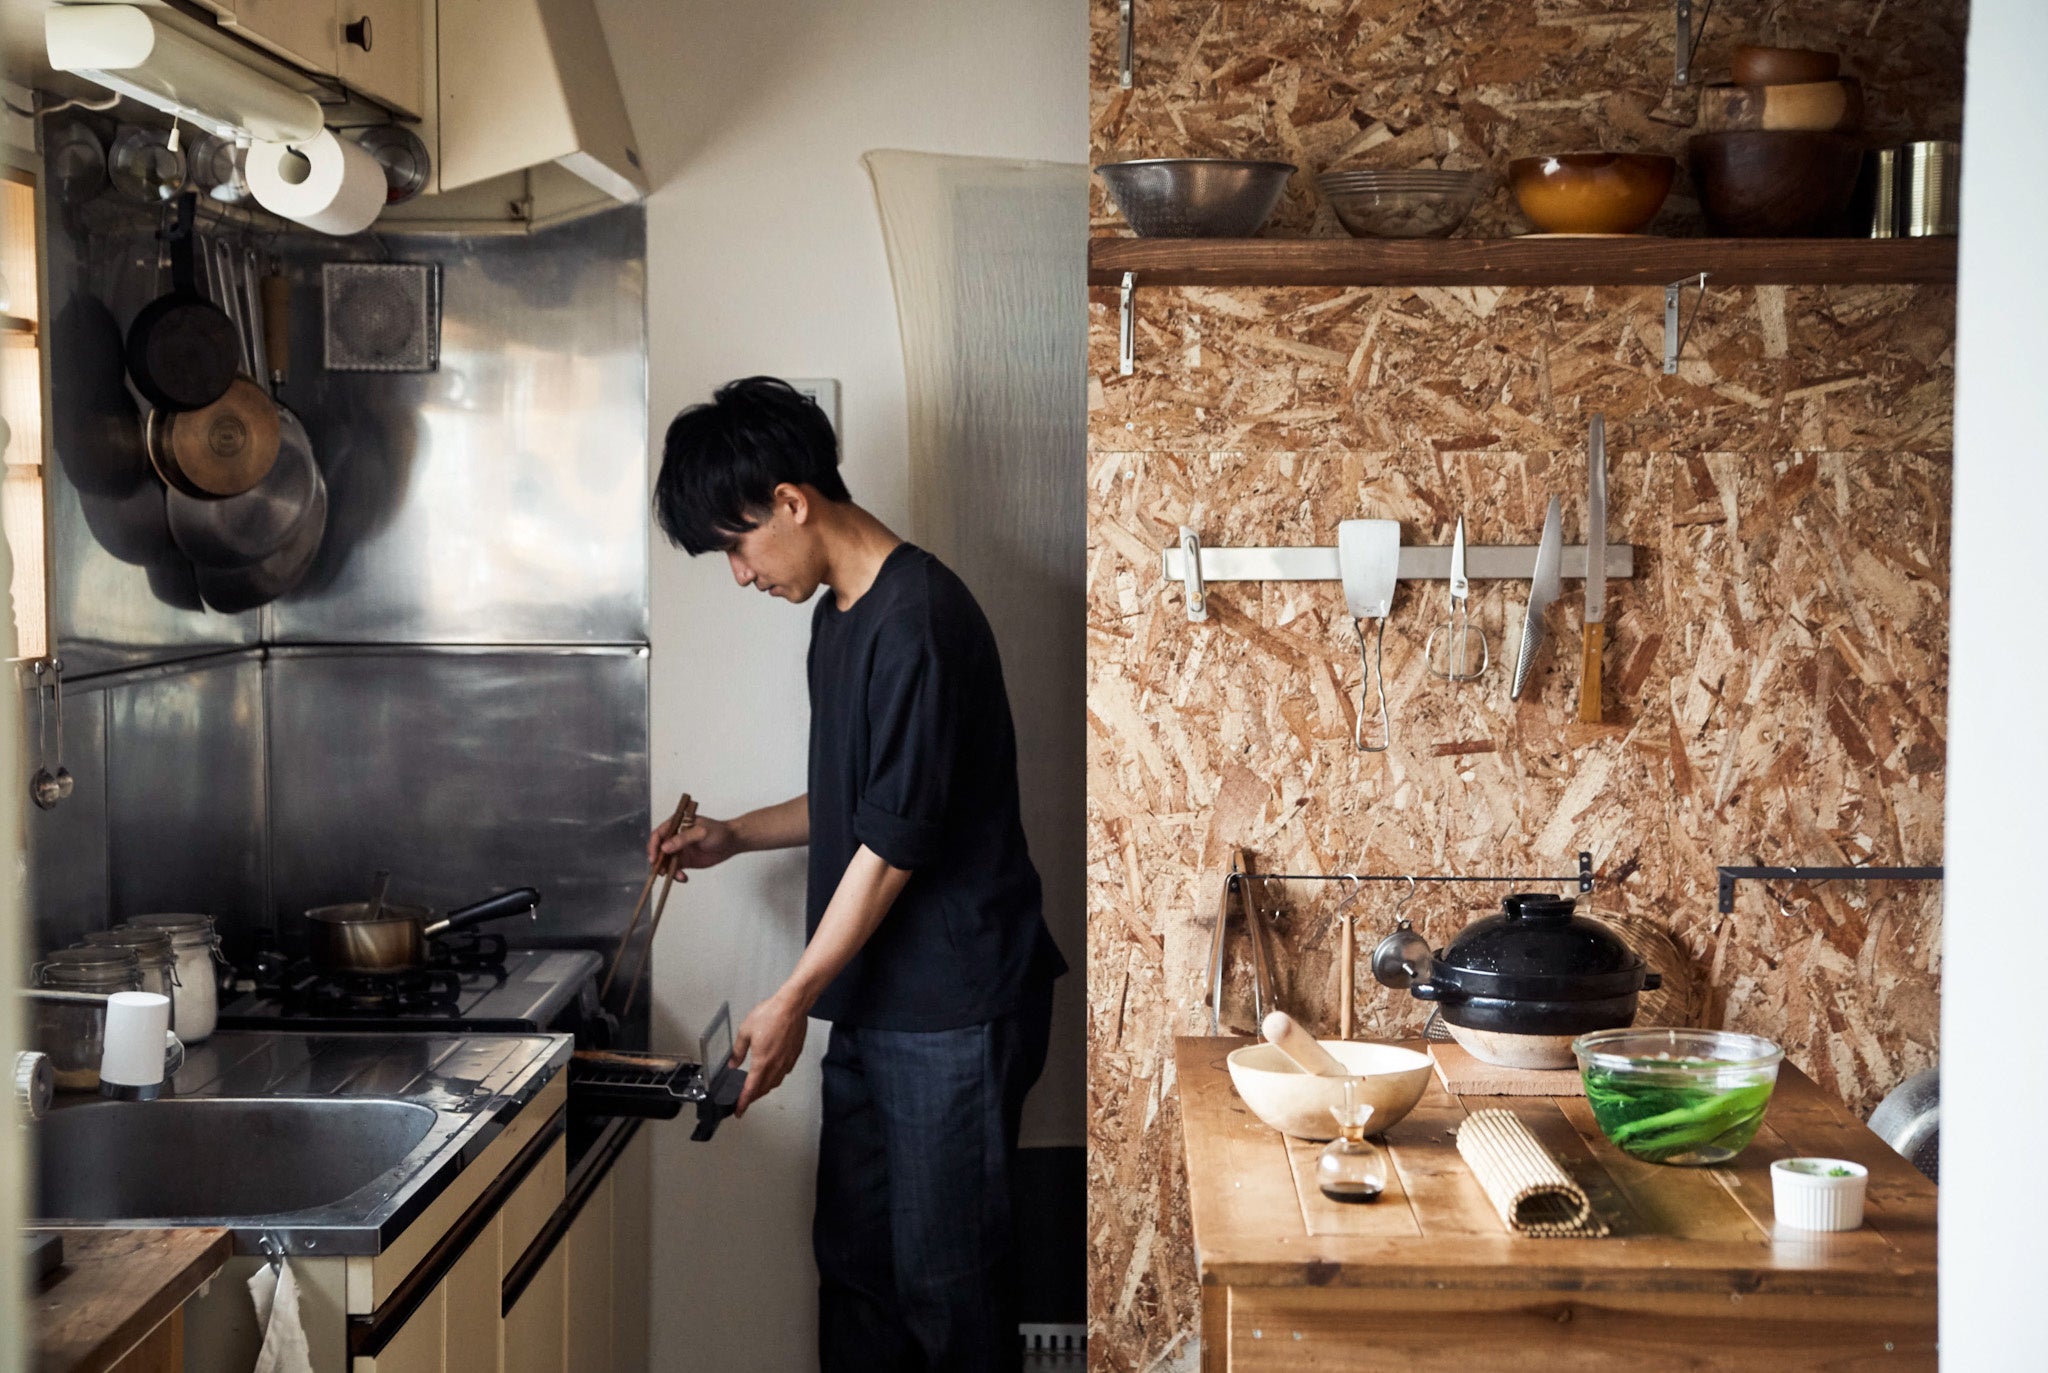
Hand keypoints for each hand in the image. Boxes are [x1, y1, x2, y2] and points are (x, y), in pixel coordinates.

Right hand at [648, 812, 741, 874]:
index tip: (653, 858)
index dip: (653, 846)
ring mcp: (679, 850)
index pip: (658, 834)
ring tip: (678, 875)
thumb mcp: (701, 832)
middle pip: (658, 850)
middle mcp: (674, 837)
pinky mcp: (685, 861)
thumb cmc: (718, 832)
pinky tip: (683, 878)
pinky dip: (676, 875)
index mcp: (676, 825)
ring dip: (667, 870)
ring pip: (665, 862)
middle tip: (662, 871)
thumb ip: (683, 839)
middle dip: (658, 862)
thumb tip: (665, 847)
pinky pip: (675, 869)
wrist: (731, 842)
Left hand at [730, 992, 806, 1116]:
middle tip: (746, 1100)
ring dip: (765, 1088)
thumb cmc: (772, 1014)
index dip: (744, 1102)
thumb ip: (738, 1050)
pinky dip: (776, 1077)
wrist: (793, 1006)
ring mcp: (787, 1061)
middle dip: (754, 1097)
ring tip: (758, 1089)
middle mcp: (776, 1065)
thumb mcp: (745, 1031)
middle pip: (764, 1089)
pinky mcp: (794, 1055)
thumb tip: (733, 1062)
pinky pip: (784, 1072)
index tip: (740, 1110)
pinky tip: (773, 1072)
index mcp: (762, 1061)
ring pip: (775, 1082)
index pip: (751, 1089)